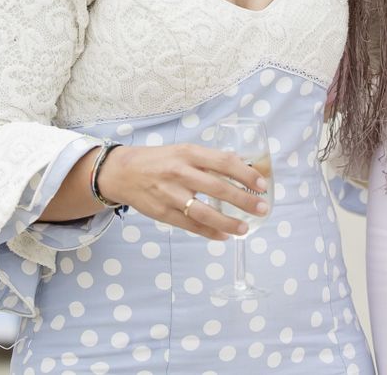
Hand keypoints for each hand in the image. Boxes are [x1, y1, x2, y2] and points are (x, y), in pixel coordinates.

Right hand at [95, 143, 268, 241]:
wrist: (123, 173)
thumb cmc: (160, 160)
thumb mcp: (183, 151)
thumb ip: (208, 160)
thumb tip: (241, 168)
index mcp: (189, 154)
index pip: (224, 162)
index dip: (245, 174)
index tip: (262, 184)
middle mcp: (180, 173)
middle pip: (218, 188)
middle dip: (244, 200)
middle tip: (262, 208)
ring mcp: (171, 195)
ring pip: (204, 212)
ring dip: (228, 222)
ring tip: (244, 229)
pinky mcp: (163, 213)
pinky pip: (191, 225)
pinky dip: (209, 232)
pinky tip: (224, 235)